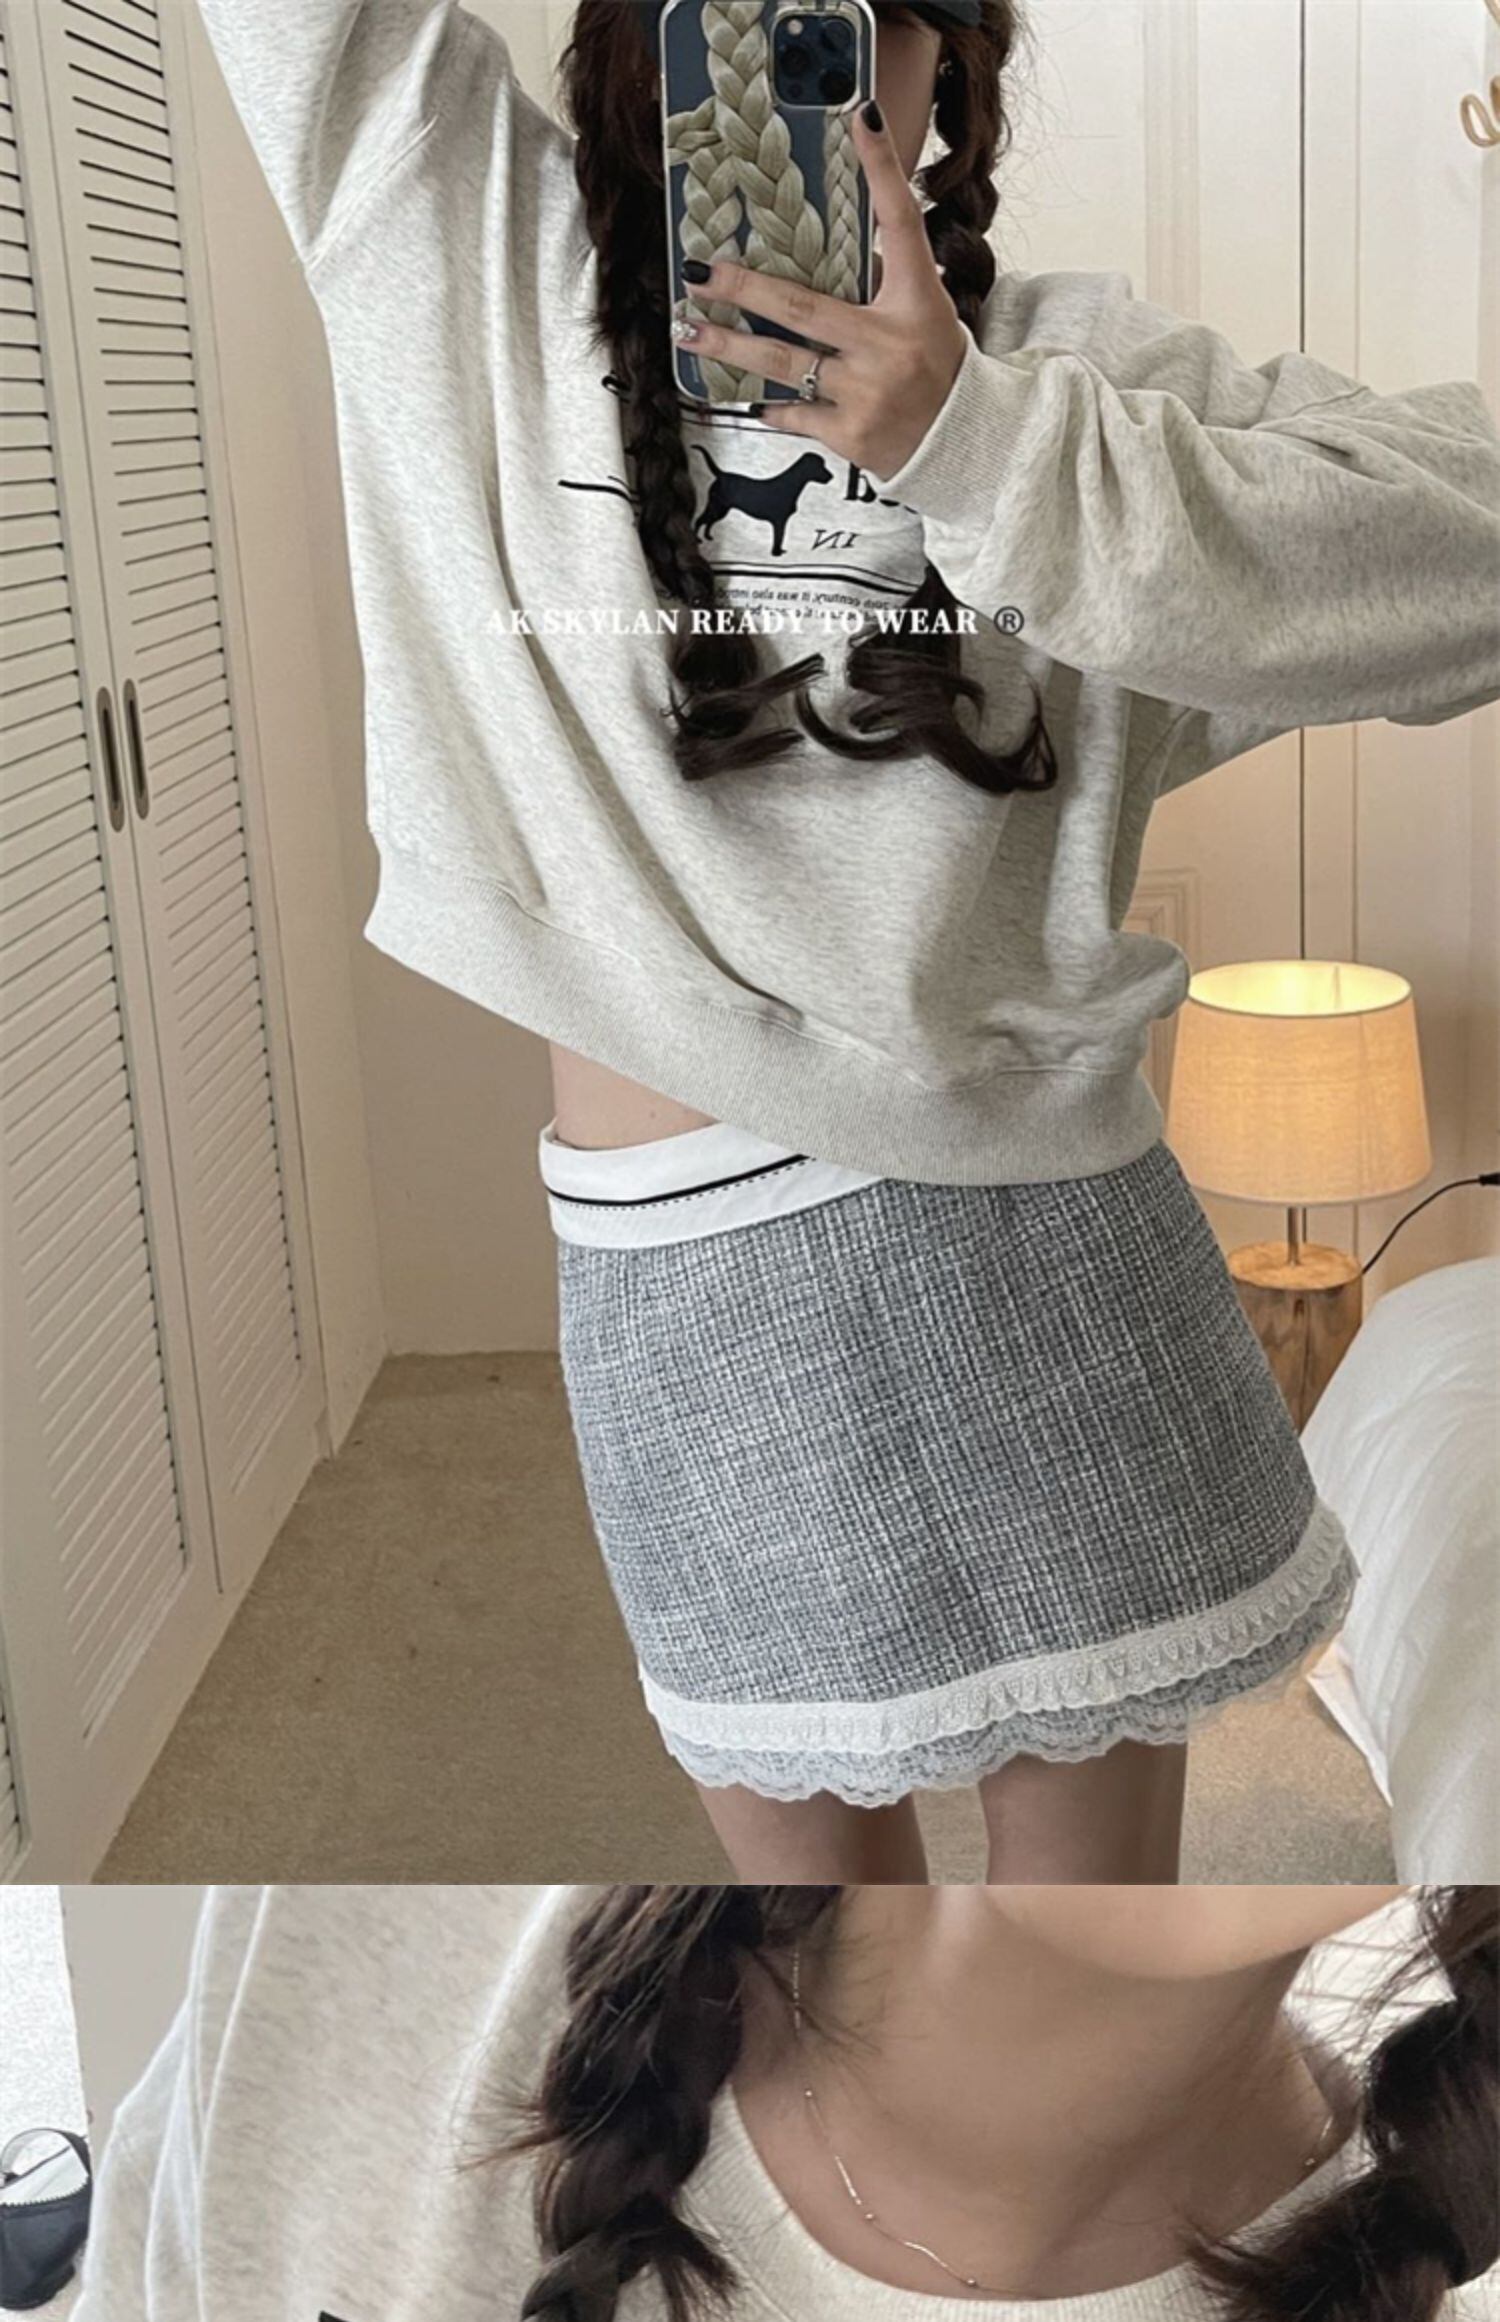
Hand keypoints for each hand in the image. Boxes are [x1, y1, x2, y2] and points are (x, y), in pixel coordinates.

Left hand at [674, 100, 967, 478]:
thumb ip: (881, 285)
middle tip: (700, 272)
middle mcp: (888, 344)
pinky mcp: (850, 434)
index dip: (883, 168)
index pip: (900, 223)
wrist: (965, 444)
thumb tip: (825, 250)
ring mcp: (866, 392)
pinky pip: (794, 413)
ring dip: (729, 346)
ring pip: (783, 363)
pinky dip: (770, 404)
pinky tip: (747, 395)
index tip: (860, 118)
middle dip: (743, 289)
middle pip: (800, 308)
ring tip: (690, 332)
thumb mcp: (925, 315)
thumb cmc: (939, 371)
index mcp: (916, 301)